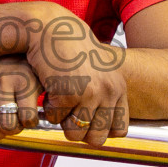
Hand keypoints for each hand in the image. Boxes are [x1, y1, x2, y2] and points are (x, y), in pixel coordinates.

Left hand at [0, 56, 42, 146]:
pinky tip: (29, 110)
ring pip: (7, 126)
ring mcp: (3, 80)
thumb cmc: (3, 80)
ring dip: (15, 128)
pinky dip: (31, 121)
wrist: (28, 54)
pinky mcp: (25, 81)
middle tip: (5, 124)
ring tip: (17, 116)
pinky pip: (27, 119)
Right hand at [25, 6, 128, 147]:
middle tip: (68, 113)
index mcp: (118, 87)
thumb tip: (100, 134)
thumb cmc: (70, 49)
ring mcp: (90, 93)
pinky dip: (48, 109)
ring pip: (74, 133)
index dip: (100, 131)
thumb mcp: (97, 72)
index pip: (119, 130)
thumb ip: (104, 96)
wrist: (51, 28)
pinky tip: (50, 89)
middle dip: (79, 131)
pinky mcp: (69, 93)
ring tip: (59, 100)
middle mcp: (109, 91)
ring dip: (62, 121)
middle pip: (96, 138)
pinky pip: (55, 119)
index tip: (86, 121)